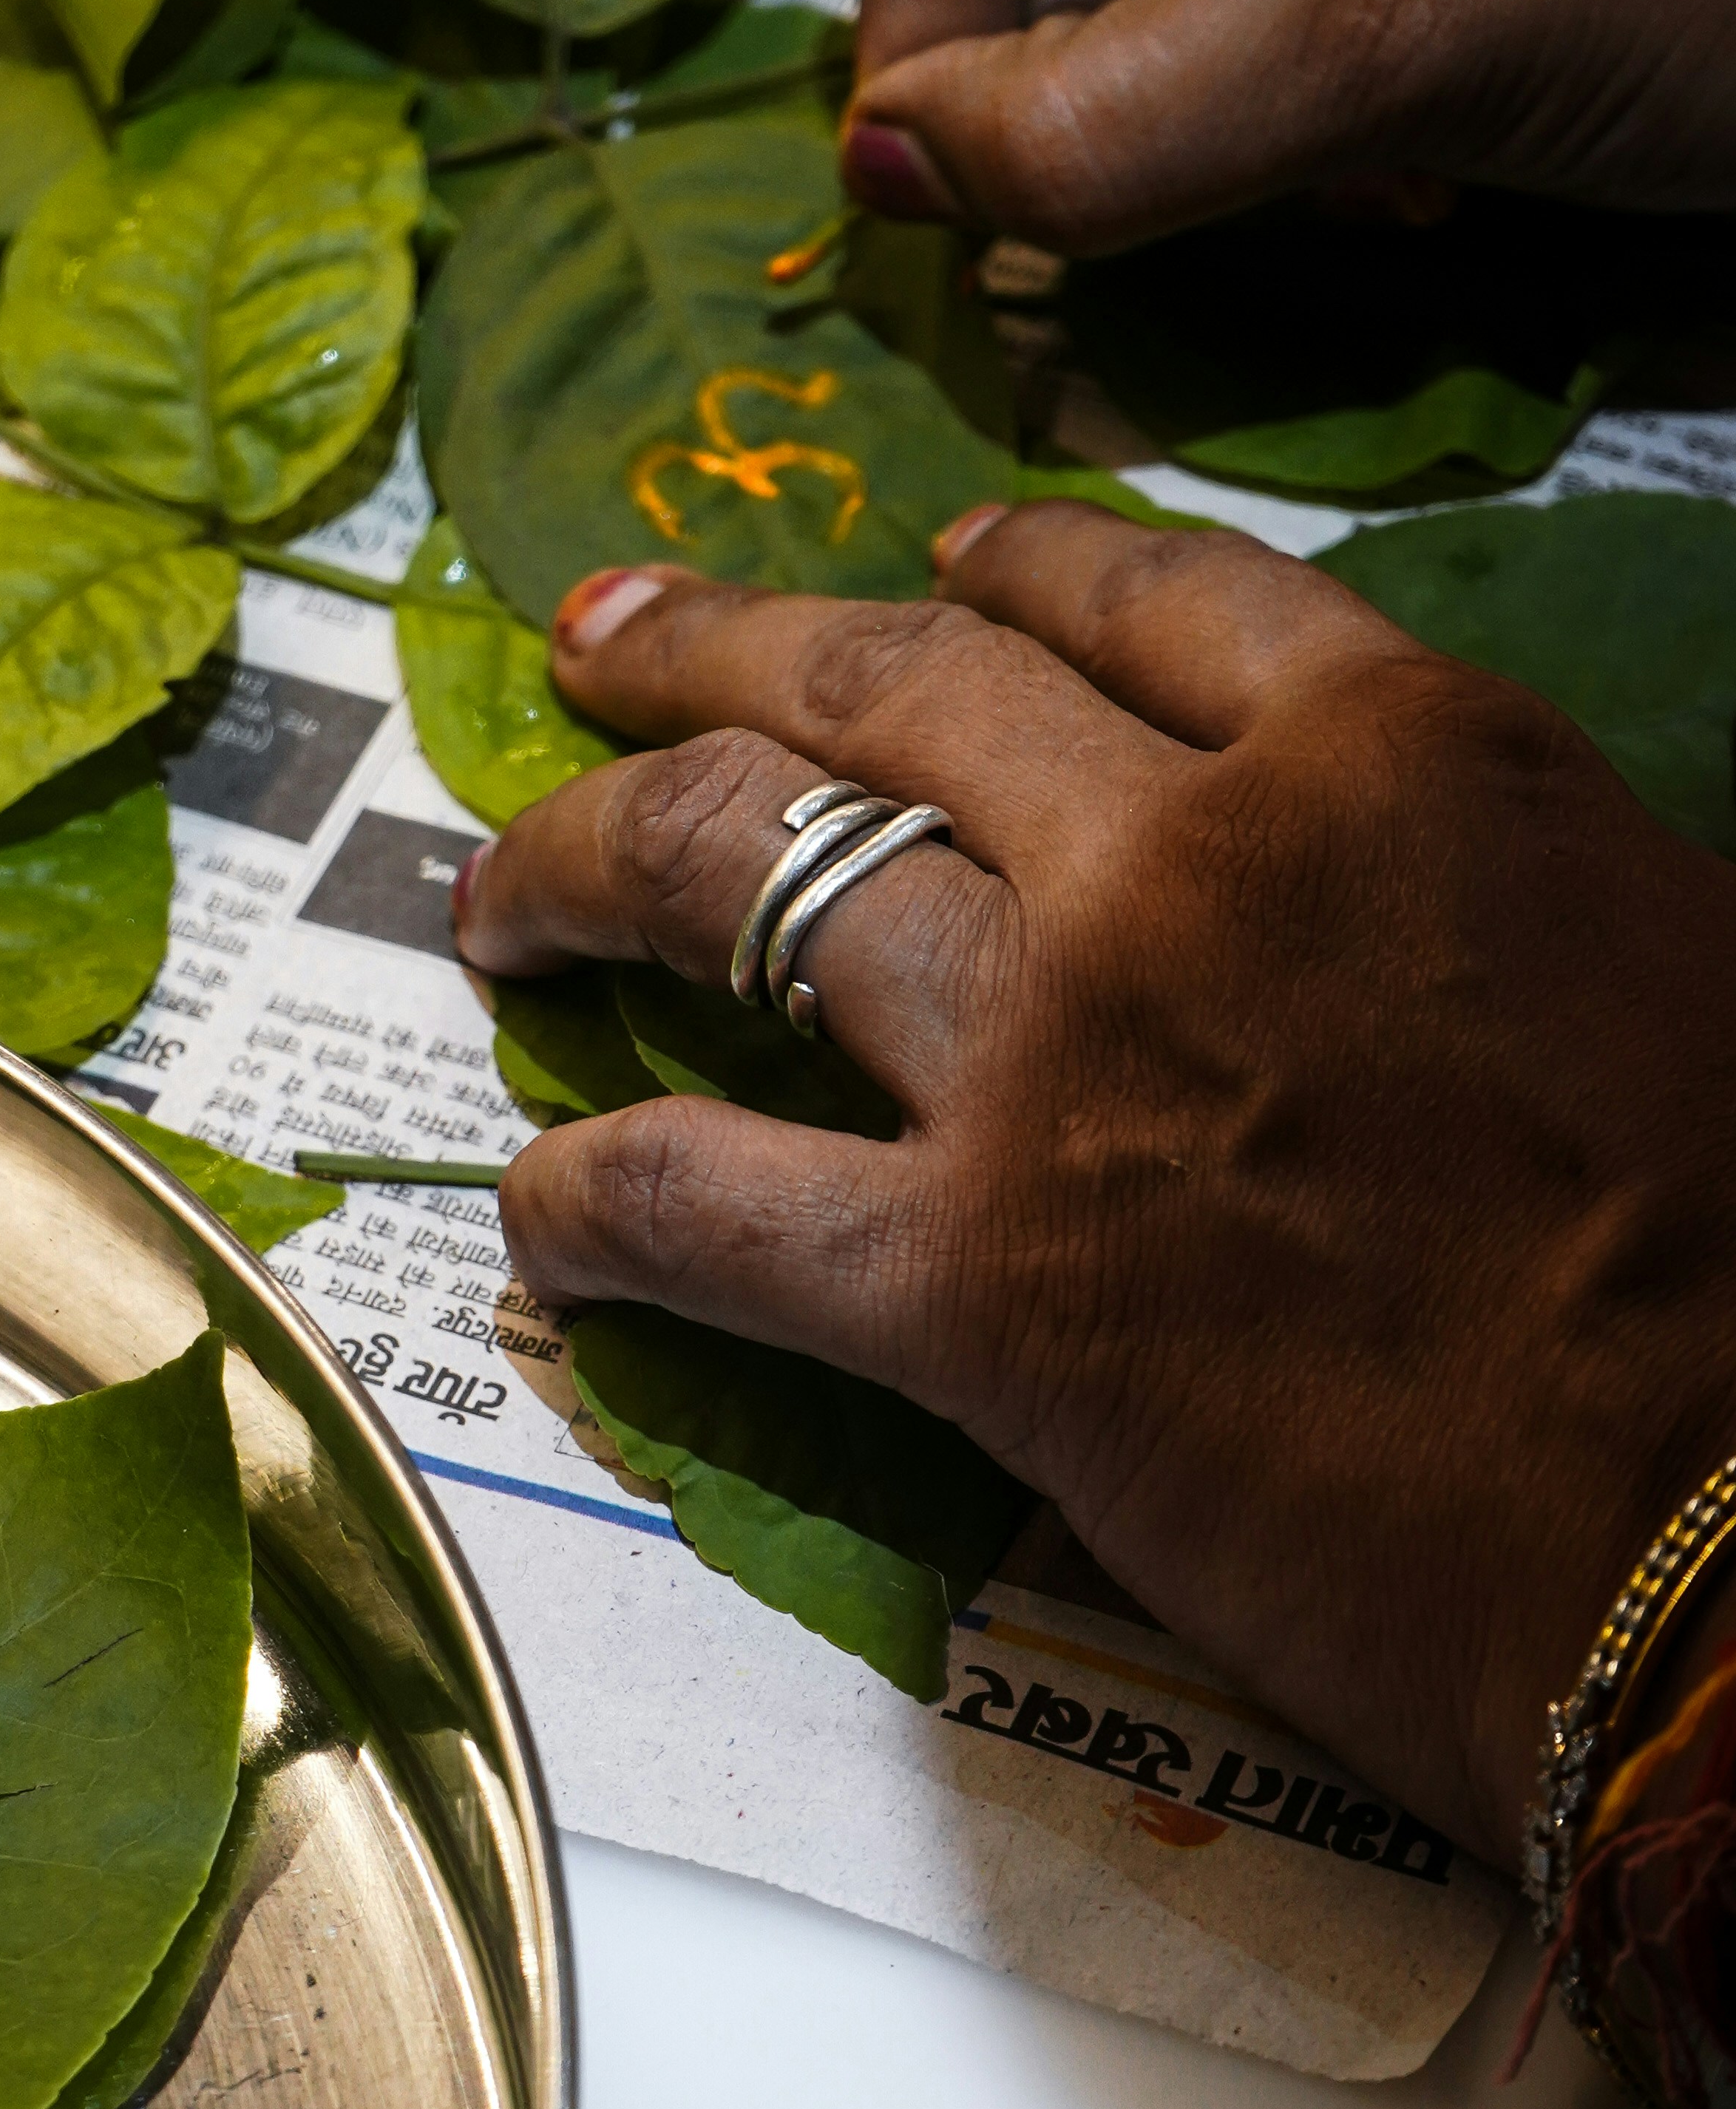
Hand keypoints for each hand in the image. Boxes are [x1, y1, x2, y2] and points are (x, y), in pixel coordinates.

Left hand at [456, 510, 1735, 1855]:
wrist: (1729, 1534)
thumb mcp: (1664, 953)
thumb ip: (1470, 878)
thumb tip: (1381, 885)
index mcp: (1392, 751)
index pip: (1131, 600)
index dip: (989, 573)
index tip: (904, 576)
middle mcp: (1191, 854)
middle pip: (883, 689)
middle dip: (707, 646)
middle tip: (596, 635)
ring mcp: (1056, 1054)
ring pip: (745, 879)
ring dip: (586, 867)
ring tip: (496, 895)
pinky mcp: (969, 1277)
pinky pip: (710, 1203)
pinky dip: (596, 1204)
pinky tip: (535, 1214)